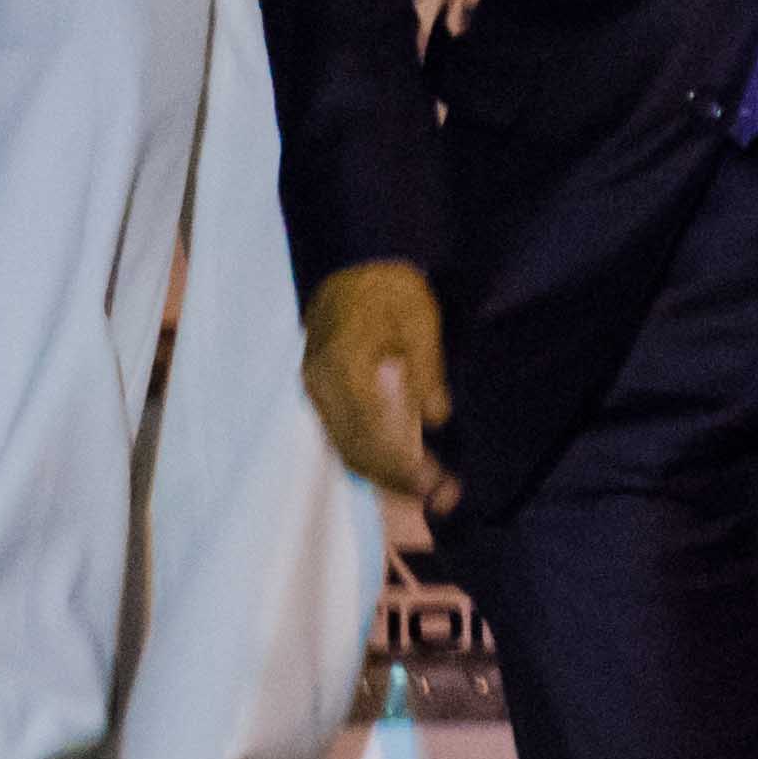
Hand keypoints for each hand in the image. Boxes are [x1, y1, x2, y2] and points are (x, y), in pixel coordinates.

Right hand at [303, 258, 460, 517]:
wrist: (351, 261)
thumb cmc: (391, 287)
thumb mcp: (420, 319)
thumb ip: (426, 369)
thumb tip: (437, 418)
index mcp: (347, 364)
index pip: (374, 433)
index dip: (406, 467)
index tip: (439, 486)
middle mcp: (323, 383)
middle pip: (356, 450)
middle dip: (398, 480)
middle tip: (442, 497)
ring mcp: (315, 387)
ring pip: (345, 447)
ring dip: (383, 474)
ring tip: (425, 490)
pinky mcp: (317, 388)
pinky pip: (339, 434)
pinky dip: (367, 456)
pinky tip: (395, 467)